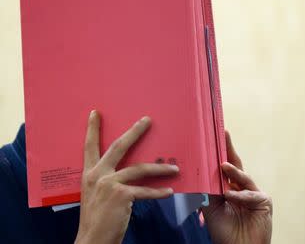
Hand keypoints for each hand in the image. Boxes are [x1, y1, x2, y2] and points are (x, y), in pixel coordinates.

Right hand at [74, 111, 178, 243]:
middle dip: (134, 132)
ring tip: (174, 168)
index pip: (89, 147)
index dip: (92, 129)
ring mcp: (109, 184)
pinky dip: (159, 192)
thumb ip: (107, 180)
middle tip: (147, 120)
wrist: (92, 240)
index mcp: (89, 174)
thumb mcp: (95, 194)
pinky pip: (145, 190)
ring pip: (139, 168)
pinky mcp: (121, 195)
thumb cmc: (97, 218)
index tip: (95, 113)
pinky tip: (169, 191)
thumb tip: (127, 171)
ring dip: (159, 168)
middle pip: (118, 147)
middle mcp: (97, 175)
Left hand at [202, 131, 272, 243]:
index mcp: (230, 188)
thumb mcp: (211, 208)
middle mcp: (242, 188)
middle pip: (236, 165)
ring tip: (222, 166)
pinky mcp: (264, 201)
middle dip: (229, 149)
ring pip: (243, 177)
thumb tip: (198, 172)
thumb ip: (208, 190)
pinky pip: (251, 193)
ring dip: (233, 171)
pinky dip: (240, 195)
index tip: (214, 138)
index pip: (224, 168)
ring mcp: (254, 194)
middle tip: (224, 134)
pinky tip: (230, 195)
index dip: (220, 154)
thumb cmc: (224, 232)